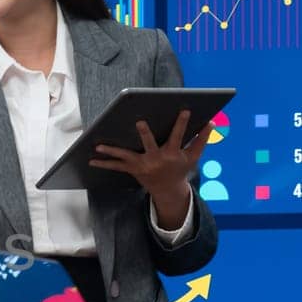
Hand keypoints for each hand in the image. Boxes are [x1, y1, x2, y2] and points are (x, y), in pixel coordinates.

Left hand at [89, 110, 206, 206]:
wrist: (168, 191)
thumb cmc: (180, 169)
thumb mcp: (193, 157)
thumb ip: (201, 140)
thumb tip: (211, 123)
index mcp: (171, 154)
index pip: (178, 136)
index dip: (182, 123)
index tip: (184, 110)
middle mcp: (156, 159)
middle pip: (150, 144)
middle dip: (145, 134)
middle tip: (139, 122)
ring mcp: (143, 165)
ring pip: (126, 156)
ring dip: (112, 151)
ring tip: (98, 146)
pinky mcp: (133, 170)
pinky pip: (116, 167)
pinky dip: (104, 164)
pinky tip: (90, 161)